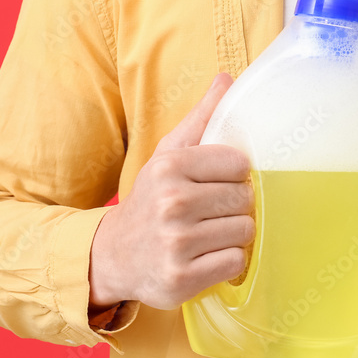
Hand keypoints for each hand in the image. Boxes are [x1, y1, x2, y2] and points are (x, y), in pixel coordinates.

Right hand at [88, 73, 255, 310]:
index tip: (216, 184)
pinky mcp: (182, 279)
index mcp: (170, 167)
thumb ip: (201, 118)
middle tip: (210, 214)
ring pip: (244, 232)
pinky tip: (206, 257)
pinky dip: (227, 262)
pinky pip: (235, 262)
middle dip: (234, 207)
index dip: (234, 177)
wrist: (113, 255)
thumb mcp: (168, 155)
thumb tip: (227, 78)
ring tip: (208, 235)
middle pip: (244, 200)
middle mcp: (171, 204)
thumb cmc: (151, 200)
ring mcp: (176, 244)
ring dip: (233, 236)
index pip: (239, 166)